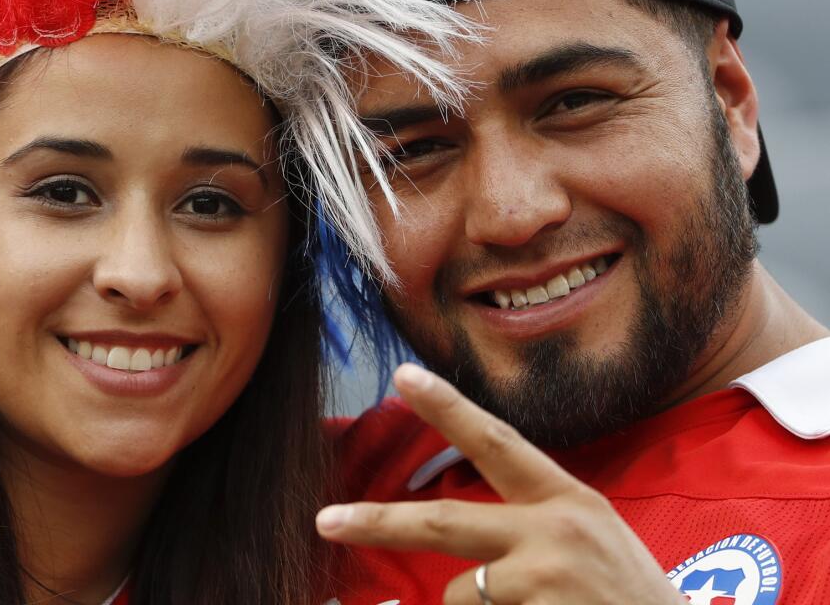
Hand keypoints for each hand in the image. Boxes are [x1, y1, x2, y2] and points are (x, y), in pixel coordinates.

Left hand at [316, 363, 682, 603]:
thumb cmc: (630, 600)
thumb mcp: (593, 539)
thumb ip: (533, 524)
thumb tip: (461, 540)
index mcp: (568, 499)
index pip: (497, 440)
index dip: (447, 407)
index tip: (402, 374)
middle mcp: (554, 531)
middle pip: (443, 520)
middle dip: (377, 521)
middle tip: (326, 520)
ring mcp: (546, 580)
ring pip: (460, 594)